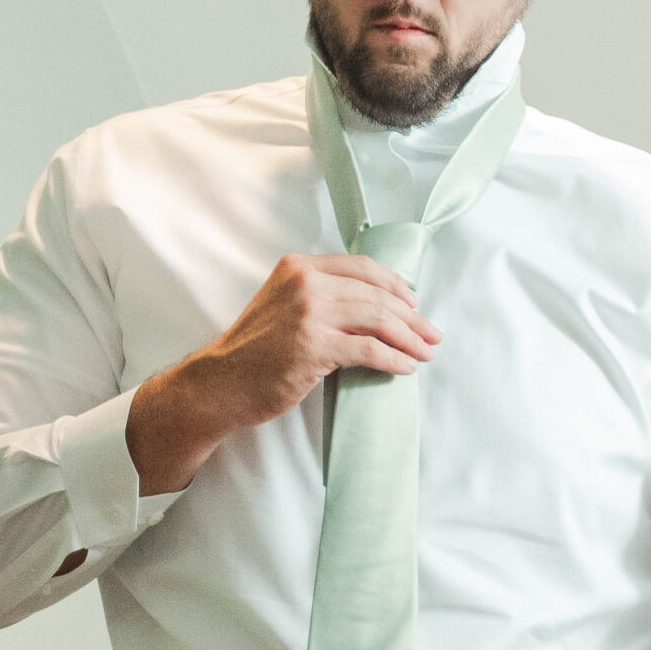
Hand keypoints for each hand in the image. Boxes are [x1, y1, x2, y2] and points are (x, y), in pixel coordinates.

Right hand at [124, 252, 439, 494]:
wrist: (219, 383)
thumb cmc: (253, 351)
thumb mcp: (282, 304)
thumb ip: (317, 295)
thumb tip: (372, 306)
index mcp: (297, 266)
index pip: (361, 267)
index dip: (394, 285)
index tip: (414, 303)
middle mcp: (304, 282)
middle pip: (375, 294)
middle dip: (411, 317)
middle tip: (431, 334)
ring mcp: (308, 313)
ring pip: (377, 319)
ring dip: (409, 339)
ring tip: (424, 353)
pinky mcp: (313, 346)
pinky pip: (368, 349)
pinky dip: (393, 359)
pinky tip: (404, 368)